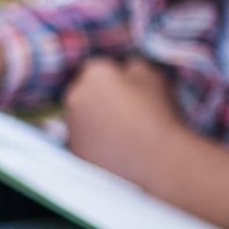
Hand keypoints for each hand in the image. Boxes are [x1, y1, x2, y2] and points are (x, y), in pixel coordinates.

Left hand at [61, 56, 186, 177]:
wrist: (156, 162)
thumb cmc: (158, 115)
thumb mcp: (154, 79)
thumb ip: (135, 67)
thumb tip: (126, 68)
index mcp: (95, 74)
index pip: (97, 67)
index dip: (113, 77)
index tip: (129, 89)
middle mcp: (75, 96)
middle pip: (83, 91)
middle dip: (99, 97)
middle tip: (125, 111)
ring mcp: (70, 124)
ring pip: (80, 116)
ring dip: (94, 120)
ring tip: (122, 132)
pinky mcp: (73, 150)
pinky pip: (81, 140)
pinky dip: (93, 141)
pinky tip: (115, 149)